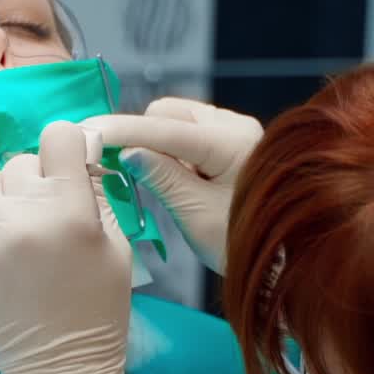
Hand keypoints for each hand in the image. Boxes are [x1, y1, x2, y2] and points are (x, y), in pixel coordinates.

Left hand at [0, 121, 133, 373]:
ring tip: (13, 229)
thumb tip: (76, 148)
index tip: (63, 166)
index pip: (59, 137)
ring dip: (0, 196)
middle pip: (22, 160)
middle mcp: (26, 213)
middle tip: (41, 217)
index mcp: (73, 210)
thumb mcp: (116, 247)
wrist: (55, 364)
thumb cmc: (94, 307)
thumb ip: (95, 195)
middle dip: (34, 182)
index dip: (63, 149)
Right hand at [84, 97, 261, 273]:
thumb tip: (127, 152)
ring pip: (176, 119)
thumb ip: (161, 177)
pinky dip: (171, 149)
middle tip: (121, 168)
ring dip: (155, 142)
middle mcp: (235, 126)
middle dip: (140, 136)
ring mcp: (236, 131)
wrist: (287, 260)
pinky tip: (171, 176)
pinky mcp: (233, 141)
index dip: (121, 130)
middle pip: (167, 114)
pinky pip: (189, 132)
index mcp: (230, 143)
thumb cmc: (243, 243)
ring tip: (153, 178)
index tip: (86, 132)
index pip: (163, 129)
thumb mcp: (195, 215)